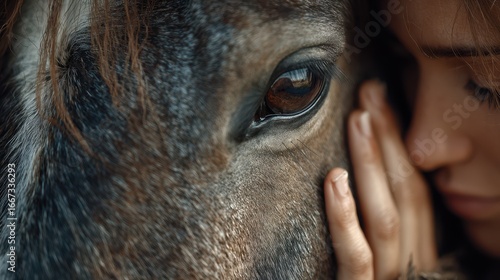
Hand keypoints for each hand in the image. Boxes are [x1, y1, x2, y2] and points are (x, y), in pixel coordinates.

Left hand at [324, 80, 436, 278]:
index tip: (383, 102)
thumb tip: (364, 173)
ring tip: (359, 120)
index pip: (415, 187)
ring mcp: (389, 279)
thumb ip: (382, 225)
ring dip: (372, 165)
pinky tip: (333, 179)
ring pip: (386, 216)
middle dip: (391, 140)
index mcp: (418, 248)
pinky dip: (344, 217)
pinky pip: (356, 256)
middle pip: (406, 192)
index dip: (400, 144)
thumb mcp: (384, 256)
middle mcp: (411, 261)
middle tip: (372, 93)